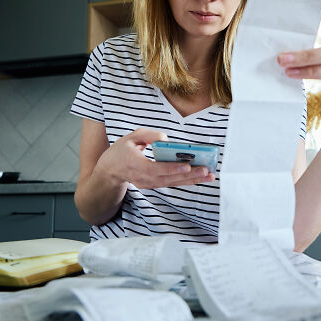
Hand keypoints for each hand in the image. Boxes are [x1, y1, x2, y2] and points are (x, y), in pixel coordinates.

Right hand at [95, 128, 214, 188]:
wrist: (111, 169)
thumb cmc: (122, 150)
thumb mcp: (132, 136)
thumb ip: (149, 135)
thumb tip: (166, 139)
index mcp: (135, 164)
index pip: (155, 169)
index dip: (171, 169)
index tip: (187, 166)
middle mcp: (143, 178)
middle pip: (168, 179)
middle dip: (189, 176)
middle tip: (207, 171)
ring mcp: (148, 184)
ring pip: (172, 183)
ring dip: (192, 180)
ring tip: (209, 176)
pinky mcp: (154, 185)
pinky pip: (172, 184)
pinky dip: (186, 181)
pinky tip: (200, 178)